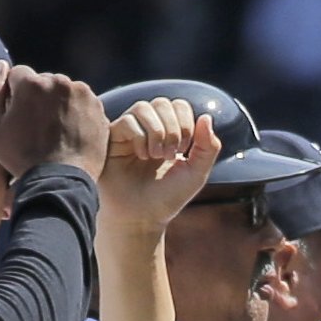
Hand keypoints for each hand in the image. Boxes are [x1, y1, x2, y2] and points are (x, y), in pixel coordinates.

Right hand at [0, 62, 107, 179]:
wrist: (60, 182)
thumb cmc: (22, 158)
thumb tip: (1, 65)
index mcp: (31, 83)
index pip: (18, 74)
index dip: (15, 95)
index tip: (18, 115)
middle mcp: (59, 81)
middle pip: (43, 81)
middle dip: (38, 98)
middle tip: (37, 127)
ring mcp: (82, 93)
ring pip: (63, 91)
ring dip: (57, 104)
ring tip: (55, 132)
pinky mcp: (98, 107)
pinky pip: (82, 103)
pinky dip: (76, 113)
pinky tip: (69, 134)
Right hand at [98, 98, 220, 231]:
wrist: (141, 218)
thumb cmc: (167, 198)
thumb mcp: (196, 174)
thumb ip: (208, 147)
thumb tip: (206, 116)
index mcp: (169, 131)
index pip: (179, 105)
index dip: (186, 123)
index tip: (185, 151)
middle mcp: (148, 128)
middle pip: (163, 102)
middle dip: (172, 128)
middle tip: (170, 155)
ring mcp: (129, 132)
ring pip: (143, 107)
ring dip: (156, 131)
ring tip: (155, 156)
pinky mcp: (112, 139)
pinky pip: (127, 121)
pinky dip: (139, 137)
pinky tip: (140, 156)